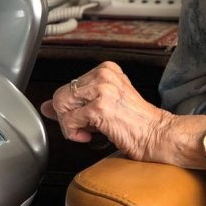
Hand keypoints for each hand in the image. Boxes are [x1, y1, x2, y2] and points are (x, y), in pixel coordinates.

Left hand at [40, 61, 172, 161]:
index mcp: (106, 69)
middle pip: (61, 95)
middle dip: (68, 116)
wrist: (158, 135)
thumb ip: (76, 102)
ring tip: (89, 131)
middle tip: (86, 126)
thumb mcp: (105, 104)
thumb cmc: (136, 123)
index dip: (72, 107)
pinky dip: (74, 134)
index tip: (85, 117)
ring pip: (61, 107)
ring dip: (70, 126)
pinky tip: (91, 136)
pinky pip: (69, 121)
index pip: (68, 86)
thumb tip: (46, 106)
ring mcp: (102, 90)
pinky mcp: (100, 107)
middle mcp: (103, 75)